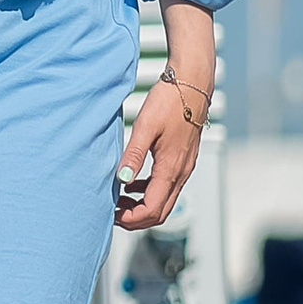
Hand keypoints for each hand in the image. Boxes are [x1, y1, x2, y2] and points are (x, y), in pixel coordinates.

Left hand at [116, 2, 214, 231]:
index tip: (111, 214)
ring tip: (118, 199)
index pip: (153, 209)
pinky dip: (149, 192)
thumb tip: (122, 180)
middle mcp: (181, 173)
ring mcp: (184, 167)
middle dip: (136, 218)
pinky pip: (167, 186)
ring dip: (142, 206)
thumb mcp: (145, 127)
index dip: (131, 219)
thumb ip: (133, 155)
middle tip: (112, 212)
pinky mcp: (183, 160)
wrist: (192, 84)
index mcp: (171, 169)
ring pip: (165, 200)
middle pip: (161, 211)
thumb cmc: (169, 102)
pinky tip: (132, 182)